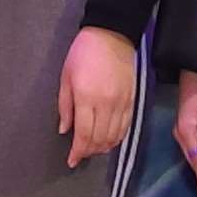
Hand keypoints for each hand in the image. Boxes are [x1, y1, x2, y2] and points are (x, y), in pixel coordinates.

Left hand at [58, 26, 138, 166]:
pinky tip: (110, 141)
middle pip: (100, 139)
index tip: (71, 160)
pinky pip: (126, 126)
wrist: (111, 35)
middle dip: (89, 151)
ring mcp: (121, 103)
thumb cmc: (82, 54)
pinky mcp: (132, 100)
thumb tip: (65, 130)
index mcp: (87, 99)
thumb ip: (65, 106)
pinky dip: (118, 137)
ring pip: (114, 135)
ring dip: (103, 147)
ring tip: (94, 150)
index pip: (84, 134)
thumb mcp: (66, 78)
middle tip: (80, 155)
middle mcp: (106, 104)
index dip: (77, 151)